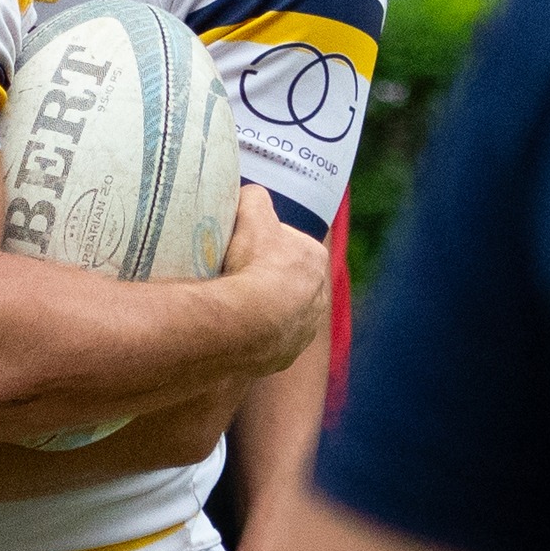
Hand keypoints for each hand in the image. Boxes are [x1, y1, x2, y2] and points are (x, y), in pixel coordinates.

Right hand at [221, 185, 330, 375]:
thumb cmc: (253, 263)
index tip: (243, 248)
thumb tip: (251, 195)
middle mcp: (319, 296)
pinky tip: (232, 329)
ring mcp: (304, 330)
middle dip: (265, 279)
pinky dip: (252, 336)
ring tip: (230, 305)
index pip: (289, 245)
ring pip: (280, 314)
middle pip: (286, 281)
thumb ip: (254, 198)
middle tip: (234, 276)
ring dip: (260, 310)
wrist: (247, 321)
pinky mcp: (286, 355)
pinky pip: (267, 342)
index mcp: (314, 258)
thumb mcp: (251, 211)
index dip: (264, 245)